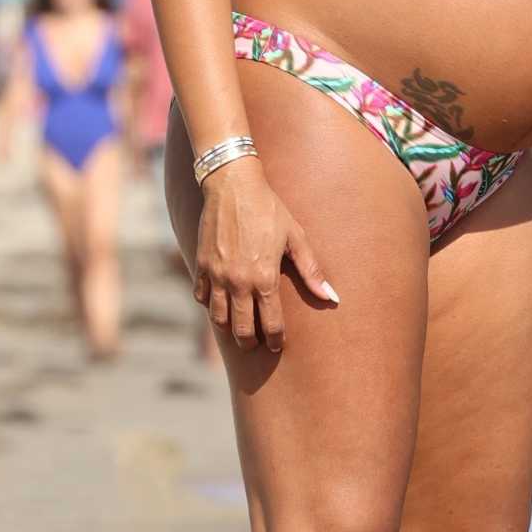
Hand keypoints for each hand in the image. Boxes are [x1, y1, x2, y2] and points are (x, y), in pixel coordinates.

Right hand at [193, 157, 337, 351]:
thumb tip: (331, 297)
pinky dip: (209, 305)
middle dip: (250, 342)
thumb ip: (312, 270)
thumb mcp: (296, 237)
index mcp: (264, 278)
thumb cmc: (268, 209)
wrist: (232, 185)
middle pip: (241, 329)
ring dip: (229, 329)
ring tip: (238, 329)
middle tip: (255, 344)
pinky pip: (201, 297)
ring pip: (218, 318)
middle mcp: (238, 282)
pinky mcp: (200, 265)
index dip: (275, 339)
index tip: (277, 345)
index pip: (270, 323)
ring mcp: (216, 275)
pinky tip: (219, 303)